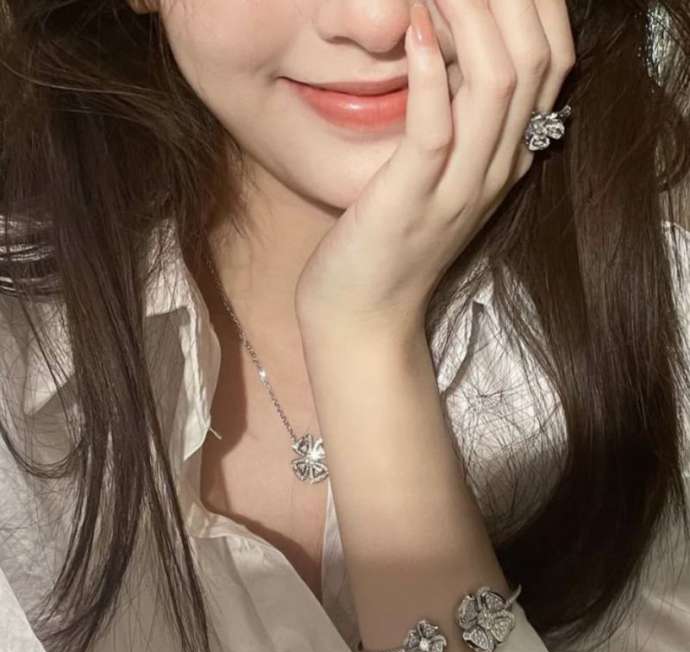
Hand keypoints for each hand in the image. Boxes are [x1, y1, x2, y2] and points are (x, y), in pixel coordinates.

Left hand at [295, 0, 575, 339]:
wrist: (363, 314)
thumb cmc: (389, 241)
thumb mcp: (437, 180)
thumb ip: (458, 127)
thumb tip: (454, 58)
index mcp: (506, 160)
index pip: (553, 64)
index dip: (537, 4)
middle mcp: (496, 171)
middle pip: (536, 63)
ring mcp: (458, 190)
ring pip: (496, 86)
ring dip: (472, 18)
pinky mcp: (411, 202)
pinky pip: (435, 130)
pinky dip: (430, 74)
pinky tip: (412, 32)